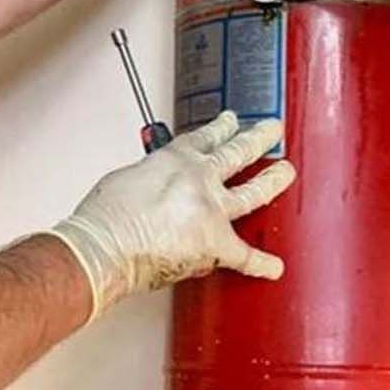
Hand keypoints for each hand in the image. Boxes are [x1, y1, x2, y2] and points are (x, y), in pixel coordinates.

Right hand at [48, 111, 295, 318]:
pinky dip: (260, 264)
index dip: (221, 128)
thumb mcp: (127, 177)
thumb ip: (152, 177)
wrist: (103, 247)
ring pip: (254, 191)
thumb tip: (157, 189)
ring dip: (275, 179)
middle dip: (258, 138)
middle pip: (238, 151)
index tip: (230, 122)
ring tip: (286, 171)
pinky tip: (274, 267)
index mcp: (176, 159)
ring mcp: (213, 209)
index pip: (205, 138)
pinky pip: (244, 256)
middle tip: (272, 130)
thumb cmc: (105, 217)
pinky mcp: (215, 243)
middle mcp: (201, 178)